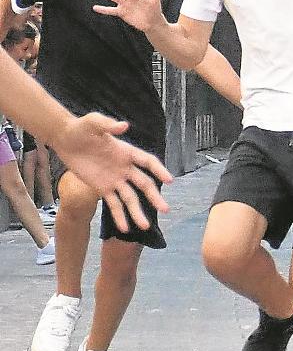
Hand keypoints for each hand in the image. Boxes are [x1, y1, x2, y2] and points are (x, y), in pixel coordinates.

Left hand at [47, 113, 172, 232]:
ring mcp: (115, 180)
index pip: (148, 162)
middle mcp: (125, 168)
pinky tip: (125, 228)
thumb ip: (108, 125)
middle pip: (144, 184)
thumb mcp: (93, 122)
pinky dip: (119, 216)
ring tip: (144, 227)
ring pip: (130, 198)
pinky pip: (113, 204)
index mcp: (127, 152)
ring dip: (137, 212)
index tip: (169, 181)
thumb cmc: (81, 128)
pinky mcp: (102, 188)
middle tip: (165, 209)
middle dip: (154, 197)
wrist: (66, 139)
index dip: (159, 170)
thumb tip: (123, 126)